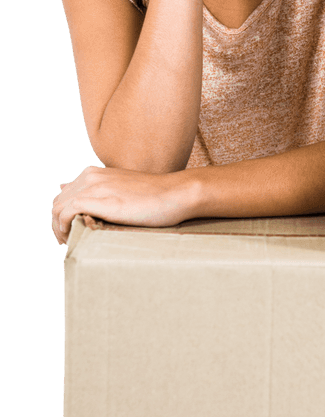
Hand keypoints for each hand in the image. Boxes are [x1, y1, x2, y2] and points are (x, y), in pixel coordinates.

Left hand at [51, 165, 194, 244]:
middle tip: (68, 242)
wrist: (176, 193)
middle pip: (57, 202)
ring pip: (57, 207)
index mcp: (94, 173)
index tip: (71, 232)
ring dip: (58, 228)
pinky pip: (66, 212)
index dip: (62, 216)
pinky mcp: (100, 199)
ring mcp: (94, 186)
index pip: (63, 195)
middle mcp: (90, 176)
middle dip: (57, 224)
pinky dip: (63, 227)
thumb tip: (74, 193)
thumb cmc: (155, 197)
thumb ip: (101, 191)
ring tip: (69, 243)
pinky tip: (72, 237)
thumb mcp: (123, 189)